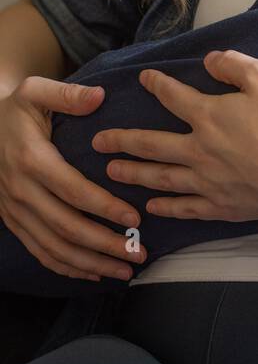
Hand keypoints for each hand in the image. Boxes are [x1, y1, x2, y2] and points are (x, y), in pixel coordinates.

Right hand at [0, 78, 144, 281]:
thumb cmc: (17, 109)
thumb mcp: (35, 90)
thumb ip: (66, 94)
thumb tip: (98, 97)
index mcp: (32, 160)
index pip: (72, 190)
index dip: (103, 207)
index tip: (135, 218)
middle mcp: (21, 190)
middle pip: (66, 227)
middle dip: (104, 244)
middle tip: (138, 253)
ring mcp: (15, 210)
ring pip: (54, 247)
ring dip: (91, 263)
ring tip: (125, 271)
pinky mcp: (13, 221)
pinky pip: (39, 251)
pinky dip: (67, 267)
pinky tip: (94, 273)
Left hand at [91, 50, 257, 222]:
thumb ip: (234, 64)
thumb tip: (209, 59)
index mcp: (208, 116)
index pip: (173, 97)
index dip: (156, 85)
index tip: (143, 79)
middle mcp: (198, 150)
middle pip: (151, 144)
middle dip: (122, 140)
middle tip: (97, 142)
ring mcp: (207, 182)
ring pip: (160, 177)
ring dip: (134, 173)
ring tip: (112, 171)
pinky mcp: (222, 206)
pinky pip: (186, 208)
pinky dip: (167, 207)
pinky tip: (152, 208)